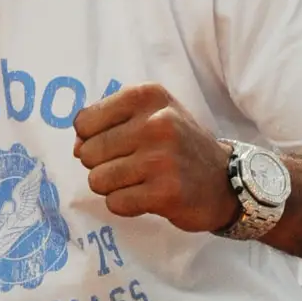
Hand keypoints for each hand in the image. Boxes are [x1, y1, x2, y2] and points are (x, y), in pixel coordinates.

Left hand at [72, 85, 237, 229]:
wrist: (225, 181)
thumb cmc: (178, 145)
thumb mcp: (150, 116)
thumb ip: (108, 123)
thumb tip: (76, 148)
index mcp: (147, 96)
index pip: (84, 122)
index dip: (91, 139)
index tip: (116, 143)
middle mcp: (156, 122)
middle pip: (87, 153)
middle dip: (101, 165)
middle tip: (130, 166)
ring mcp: (161, 158)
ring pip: (98, 180)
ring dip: (113, 187)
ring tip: (139, 181)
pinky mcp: (165, 192)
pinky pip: (115, 203)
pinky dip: (126, 204)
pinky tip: (148, 196)